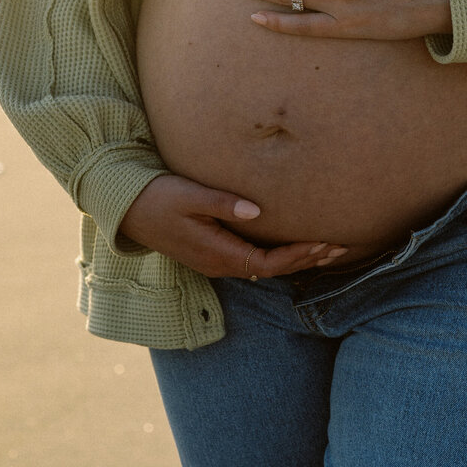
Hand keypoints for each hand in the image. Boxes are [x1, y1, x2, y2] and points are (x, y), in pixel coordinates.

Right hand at [118, 175, 347, 278]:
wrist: (125, 208)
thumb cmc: (157, 197)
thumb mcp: (189, 195)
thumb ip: (223, 203)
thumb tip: (258, 211)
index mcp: (216, 254)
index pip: (268, 264)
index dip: (300, 256)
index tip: (326, 243)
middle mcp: (219, 264)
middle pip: (272, 270)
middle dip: (307, 260)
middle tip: (341, 247)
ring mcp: (215, 260)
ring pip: (264, 267)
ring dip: (295, 258)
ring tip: (326, 247)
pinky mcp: (211, 251)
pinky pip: (253, 259)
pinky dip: (277, 253)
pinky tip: (291, 243)